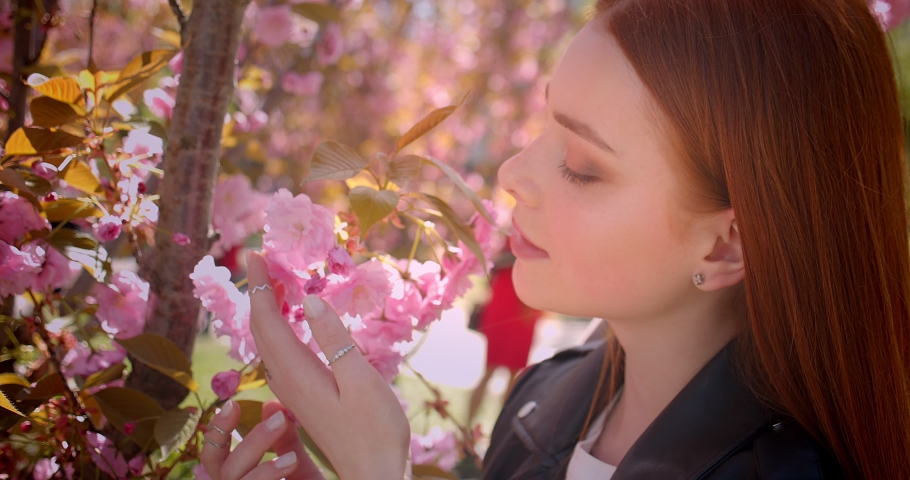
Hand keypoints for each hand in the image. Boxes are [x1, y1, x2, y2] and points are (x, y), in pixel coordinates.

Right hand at [199, 399, 323, 479]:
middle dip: (251, 440)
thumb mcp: (294, 468)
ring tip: (293, 457)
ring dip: (264, 467)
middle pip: (220, 465)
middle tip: (281, 419)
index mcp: (233, 478)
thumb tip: (272, 404)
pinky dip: (269, 478)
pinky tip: (291, 467)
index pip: (212, 453)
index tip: (233, 404)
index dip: (217, 429)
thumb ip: (283, 440)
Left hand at [246, 251, 410, 479]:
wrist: (374, 472)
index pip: (267, 321)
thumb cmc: (375, 430)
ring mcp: (295, 391)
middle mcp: (288, 381)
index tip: (256, 252)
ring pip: (270, 342)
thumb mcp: (361, 381)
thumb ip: (335, 340)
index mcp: (298, 373)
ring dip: (269, 309)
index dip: (260, 285)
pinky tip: (296, 322)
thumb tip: (310, 299)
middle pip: (262, 329)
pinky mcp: (305, 397)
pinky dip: (282, 328)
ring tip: (277, 281)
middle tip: (262, 258)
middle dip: (259, 291)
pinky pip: (283, 354)